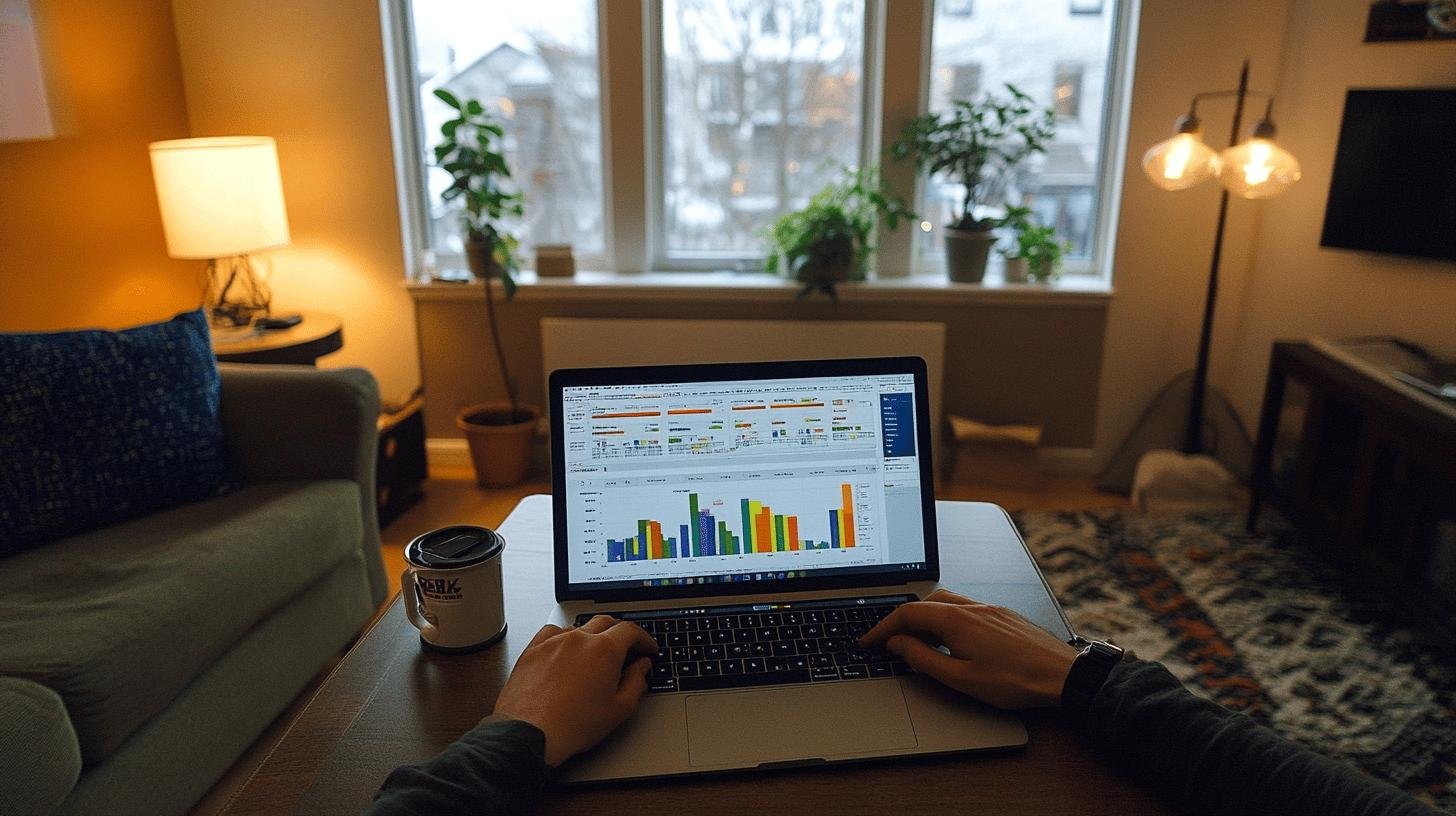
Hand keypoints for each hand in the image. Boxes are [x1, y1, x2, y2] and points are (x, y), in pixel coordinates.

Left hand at [492, 616, 656, 765]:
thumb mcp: (619, 709)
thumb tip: (642, 668)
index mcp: (604, 650)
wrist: (530, 733)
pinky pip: (552, 632)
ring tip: (595, 654)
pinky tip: (565, 651)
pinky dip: (564, 637)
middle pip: (606, 622)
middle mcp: (579, 639)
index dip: (644, 639)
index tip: (647, 648)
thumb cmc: (572, 725)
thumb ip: (636, 682)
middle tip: (626, 649)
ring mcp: (553, 641)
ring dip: (592, 635)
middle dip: (620, 633)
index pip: (631, 630)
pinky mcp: (533, 649)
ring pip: (579, 627)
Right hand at [858, 589, 1078, 709]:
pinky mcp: (1003, 615)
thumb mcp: (959, 677)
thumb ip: (923, 659)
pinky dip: (947, 619)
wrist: (1062, 676)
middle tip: (890, 644)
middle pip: (924, 603)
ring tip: (919, 644)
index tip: (869, 641)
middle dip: (902, 621)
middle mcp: (971, 607)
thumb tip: (897, 645)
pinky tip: (951, 640)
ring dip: (925, 619)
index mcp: (956, 620)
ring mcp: (989, 608)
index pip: (907, 614)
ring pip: (945, 603)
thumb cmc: (1016, 680)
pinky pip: (965, 608)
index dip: (882, 628)